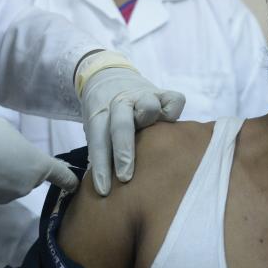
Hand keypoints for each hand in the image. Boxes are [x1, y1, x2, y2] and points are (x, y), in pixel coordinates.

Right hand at [0, 117, 77, 203]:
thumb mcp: (7, 130)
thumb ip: (19, 145)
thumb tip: (14, 156)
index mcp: (38, 166)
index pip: (61, 175)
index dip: (69, 179)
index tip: (75, 184)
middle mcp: (27, 185)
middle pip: (31, 177)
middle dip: (23, 167)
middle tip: (4, 151)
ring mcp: (8, 197)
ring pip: (12, 184)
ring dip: (5, 174)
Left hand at [81, 67, 184, 195]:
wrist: (109, 77)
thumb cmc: (104, 115)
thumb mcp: (94, 126)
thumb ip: (99, 150)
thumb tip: (103, 189)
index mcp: (100, 112)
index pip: (98, 139)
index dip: (100, 165)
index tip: (103, 190)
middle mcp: (121, 102)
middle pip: (121, 124)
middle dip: (123, 152)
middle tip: (125, 177)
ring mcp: (143, 95)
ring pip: (148, 105)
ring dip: (148, 121)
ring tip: (152, 140)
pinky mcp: (163, 93)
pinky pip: (174, 101)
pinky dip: (173, 112)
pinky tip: (170, 124)